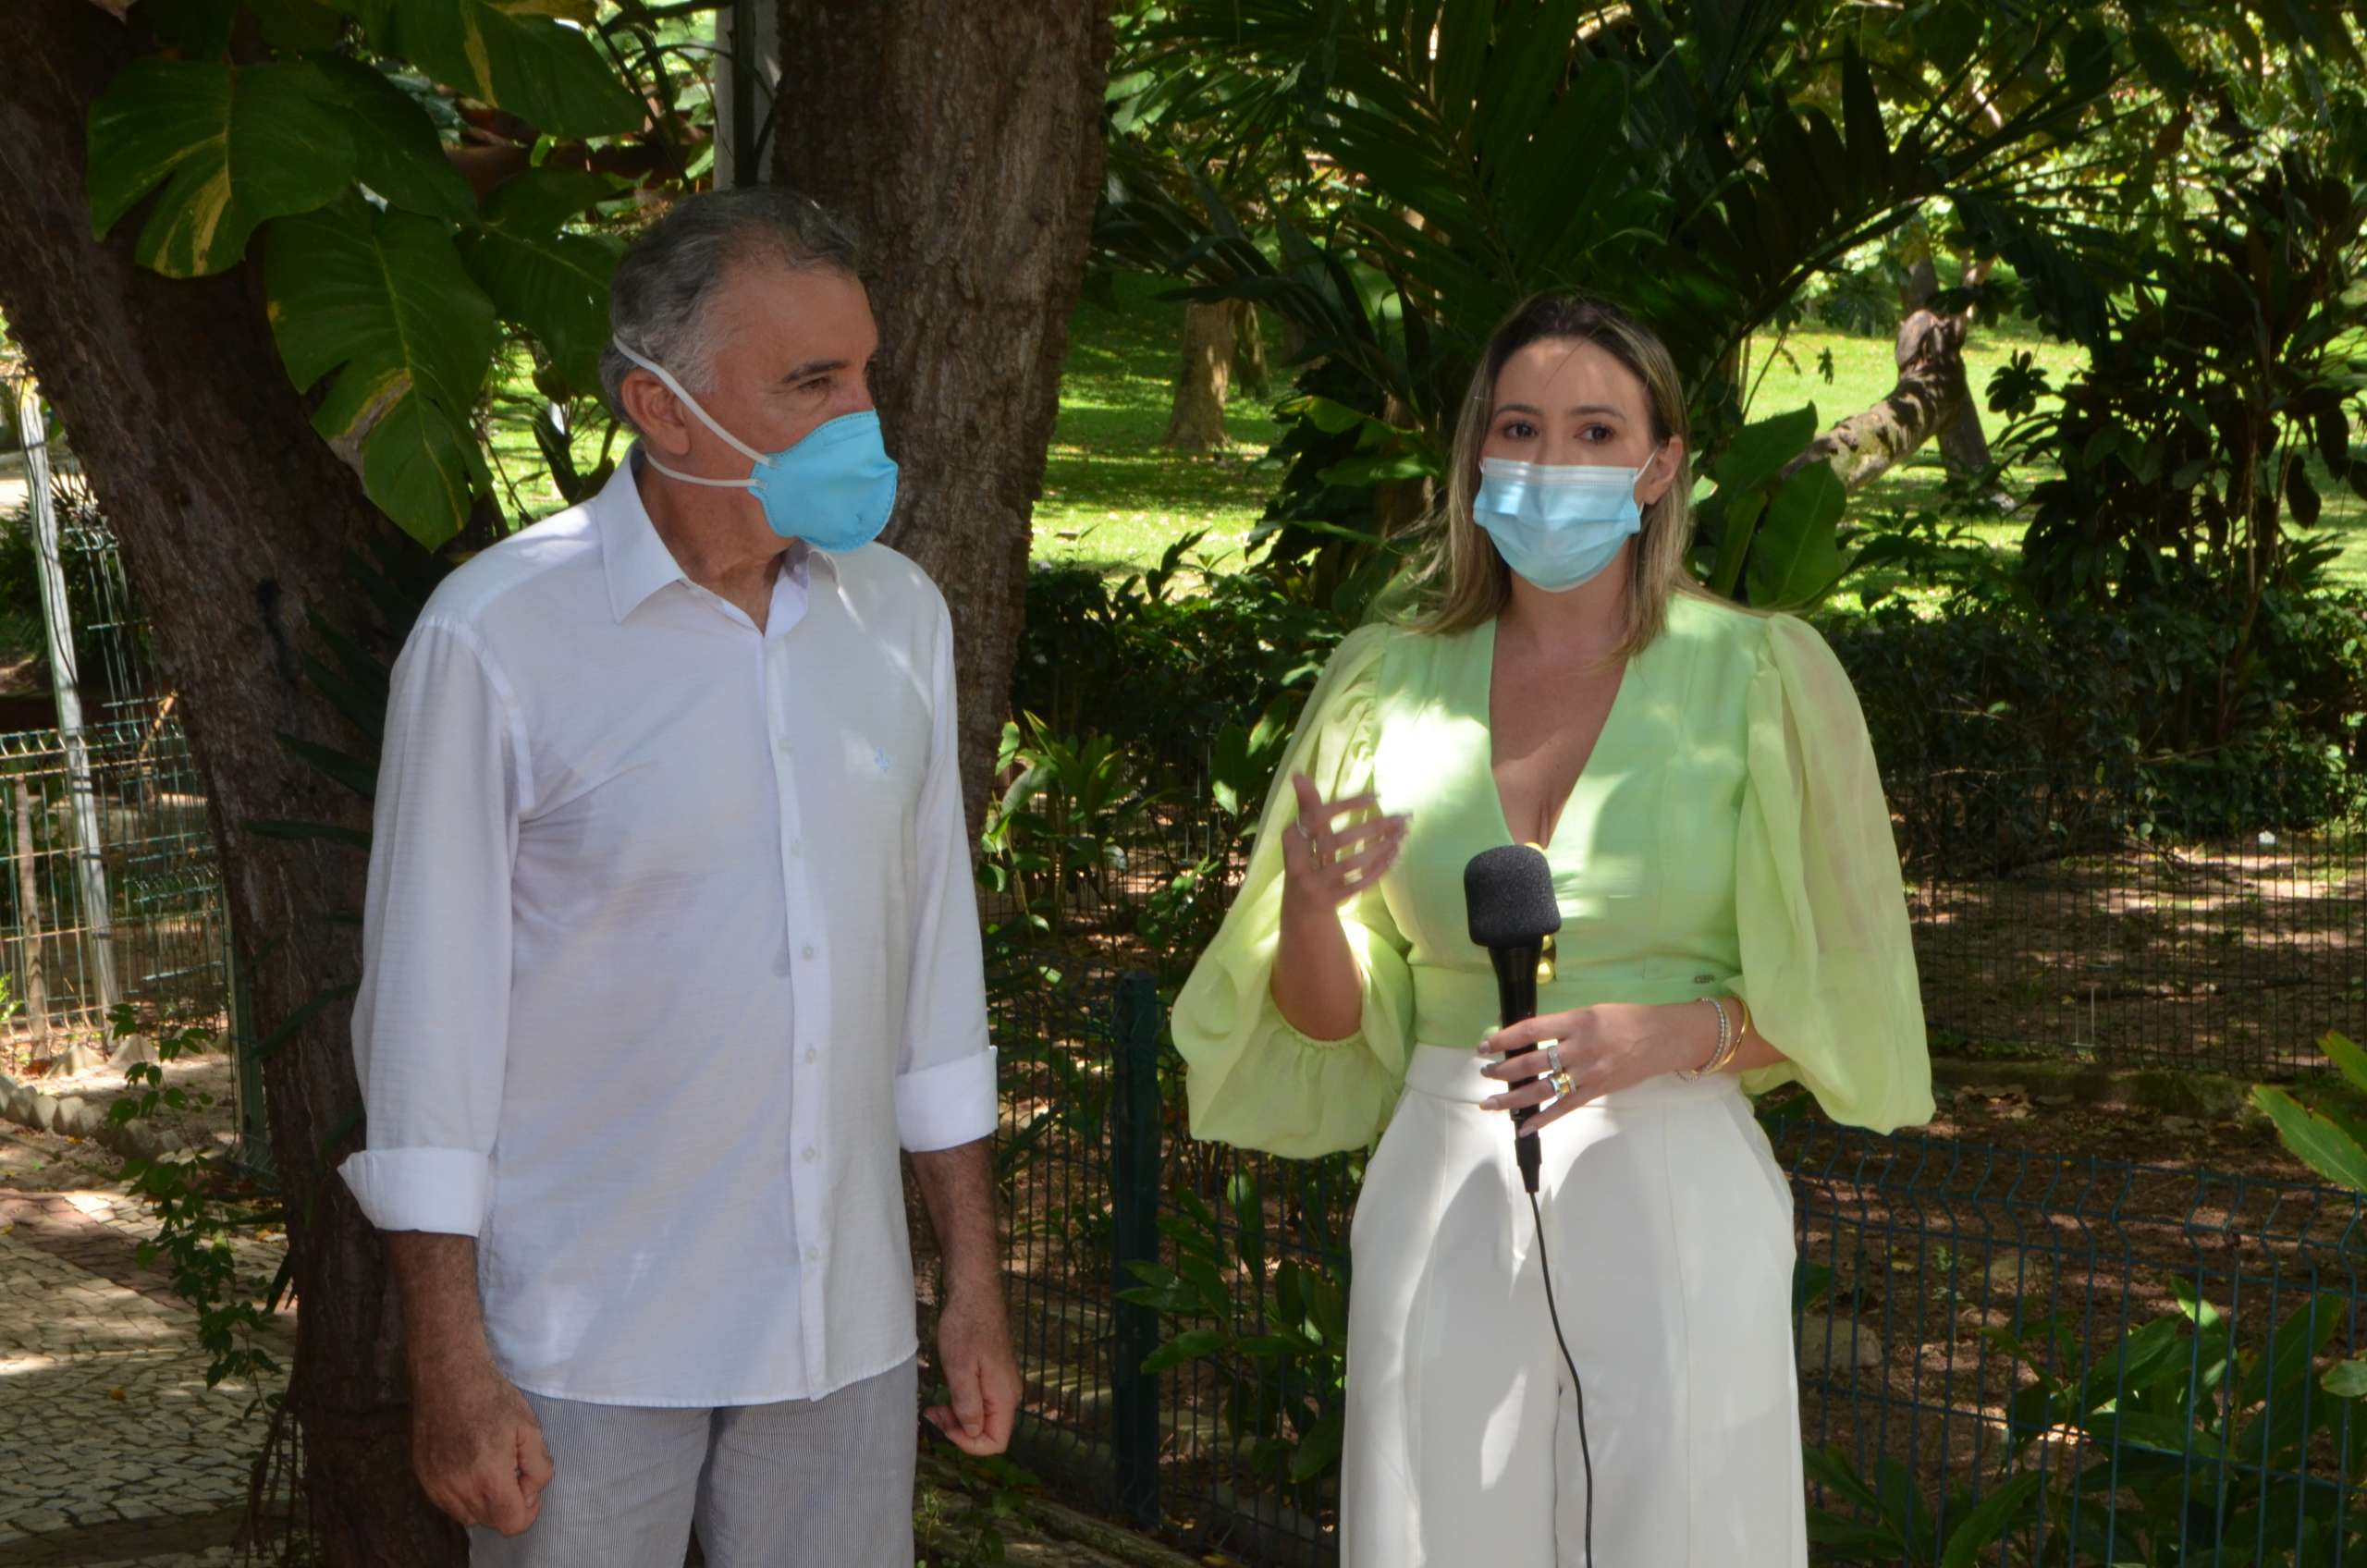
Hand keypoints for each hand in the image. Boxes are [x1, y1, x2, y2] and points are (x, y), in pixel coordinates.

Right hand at [410, 1356, 552, 1534]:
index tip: (528, 1485)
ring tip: (491, 1465)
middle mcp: (459, 1487)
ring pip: (470, 1515)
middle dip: (508, 1501)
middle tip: (512, 1467)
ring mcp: (437, 1485)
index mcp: (488, 1475)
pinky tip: (471, 1465)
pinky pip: (450, 1504)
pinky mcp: (424, 1479)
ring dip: (486, 1500)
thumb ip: (539, 1467)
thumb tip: (531, 1491)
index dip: (528, 1510)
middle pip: (492, 1521)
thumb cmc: (492, 1398)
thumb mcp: (530, 1428)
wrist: (449, 1376)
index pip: (511, 1523)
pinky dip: (465, 1494)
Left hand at [926, 1284, 1020, 1455]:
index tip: (945, 1425)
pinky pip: (981, 1402)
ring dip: (958, 1418)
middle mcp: (1009, 1394)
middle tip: (933, 1412)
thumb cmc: (966, 1327)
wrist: (975, 1294)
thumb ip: (967, 1404)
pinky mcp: (993, 1376)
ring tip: (935, 1403)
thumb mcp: (960, 1368)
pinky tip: (947, 1390)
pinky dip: (961, 1403)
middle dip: (959, 1430)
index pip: (996, 1443)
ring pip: (983, 1418)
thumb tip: (972, 1433)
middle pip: (989, 1432)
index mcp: (1005, 1397)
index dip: (969, 1444)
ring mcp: (1002, 1384)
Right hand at [1281, 772, 1406, 908]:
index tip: (1378, 797)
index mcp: (1291, 839)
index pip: (1319, 817)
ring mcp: (1314, 884)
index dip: (1348, 805)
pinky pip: (1359, 882)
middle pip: (1339, 841)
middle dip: (1374, 828)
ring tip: (1403, 835)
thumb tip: (1298, 773)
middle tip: (1402, 817)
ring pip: (1352, 863)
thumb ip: (1307, 805)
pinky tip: (1395, 855)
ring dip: (1381, 849)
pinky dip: (1379, 869)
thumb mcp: (1303, 834)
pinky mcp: (1330, 900)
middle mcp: (1297, 862)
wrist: (1301, 907)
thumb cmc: (1306, 859)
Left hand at [1476, 1001, 1716, 1132]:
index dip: (1504, 1039)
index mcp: (1576, 1022)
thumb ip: (1561, 1025)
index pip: (1531, 1031)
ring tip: (1490, 1102)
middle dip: (1503, 1070)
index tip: (1485, 1046)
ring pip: (1542, 1089)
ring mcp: (1587, 1074)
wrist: (1663, 1039)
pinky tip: (1523, 1126)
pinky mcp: (1596, 1092)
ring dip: (1512, 1098)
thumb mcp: (1590, 1012)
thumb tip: (1527, 1036)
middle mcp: (1580, 1049)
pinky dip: (1542, 1119)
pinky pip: (1564, 1108)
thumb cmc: (1626, 1020)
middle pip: (1532, 1063)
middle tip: (1485, 1073)